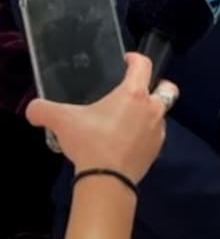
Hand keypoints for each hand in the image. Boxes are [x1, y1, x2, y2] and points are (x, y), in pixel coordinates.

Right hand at [25, 52, 175, 182]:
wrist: (107, 180)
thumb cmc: (90, 143)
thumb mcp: (62, 121)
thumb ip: (44, 110)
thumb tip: (33, 109)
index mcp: (134, 94)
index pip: (143, 65)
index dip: (135, 58)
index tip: (127, 60)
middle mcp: (152, 108)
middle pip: (167, 89)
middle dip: (158, 85)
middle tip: (139, 90)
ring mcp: (158, 130)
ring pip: (160, 114)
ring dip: (147, 113)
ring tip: (125, 120)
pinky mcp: (157, 149)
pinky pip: (154, 135)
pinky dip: (143, 134)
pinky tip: (126, 140)